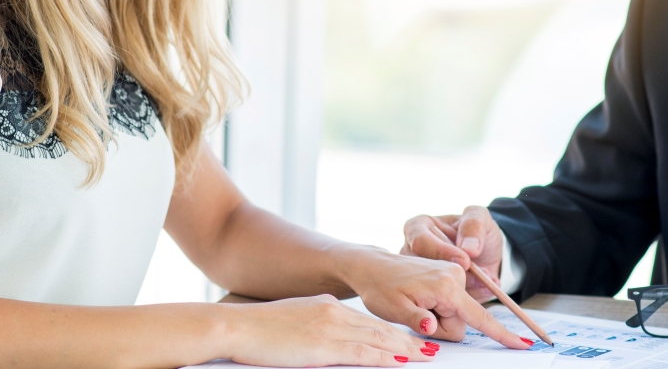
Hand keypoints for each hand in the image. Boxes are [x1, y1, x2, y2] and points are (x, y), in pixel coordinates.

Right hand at [224, 295, 435, 366]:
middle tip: (431, 348)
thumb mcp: (295, 322)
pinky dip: (383, 357)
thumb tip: (331, 344)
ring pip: (376, 338)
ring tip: (426, 356)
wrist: (237, 326)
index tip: (411, 339)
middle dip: (408, 340)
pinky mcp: (322, 344)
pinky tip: (400, 362)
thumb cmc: (259, 330)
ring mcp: (329, 326)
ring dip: (404, 349)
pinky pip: (361, 351)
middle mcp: (333, 312)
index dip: (393, 331)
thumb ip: (318, 328)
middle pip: (379, 328)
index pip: (368, 320)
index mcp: (327, 306)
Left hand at [344, 246, 532, 349]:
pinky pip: (450, 302)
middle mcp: (454, 275)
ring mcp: (453, 272)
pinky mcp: (449, 273)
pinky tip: (418, 298)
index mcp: (445, 286)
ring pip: (455, 313)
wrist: (372, 266)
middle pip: (461, 320)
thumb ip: (418, 320)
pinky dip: (436, 306)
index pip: (479, 317)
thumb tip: (432, 326)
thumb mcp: (394, 309)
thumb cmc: (380, 287)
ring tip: (414, 303)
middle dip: (441, 325)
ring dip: (437, 315)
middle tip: (415, 313)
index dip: (500, 334)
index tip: (522, 344)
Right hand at [402, 206, 504, 303]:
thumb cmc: (476, 229)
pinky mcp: (432, 297)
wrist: (485, 251)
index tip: (466, 261)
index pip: (420, 242)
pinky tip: (486, 290)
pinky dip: (469, 300)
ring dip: (466, 290)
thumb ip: (474, 225)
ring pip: (436, 291)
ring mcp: (420, 277)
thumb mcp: (479, 217)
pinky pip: (445, 304)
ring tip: (488, 284)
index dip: (443, 252)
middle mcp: (413, 254)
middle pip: (424, 271)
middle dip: (457, 277)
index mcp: (417, 228)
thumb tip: (468, 248)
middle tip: (483, 279)